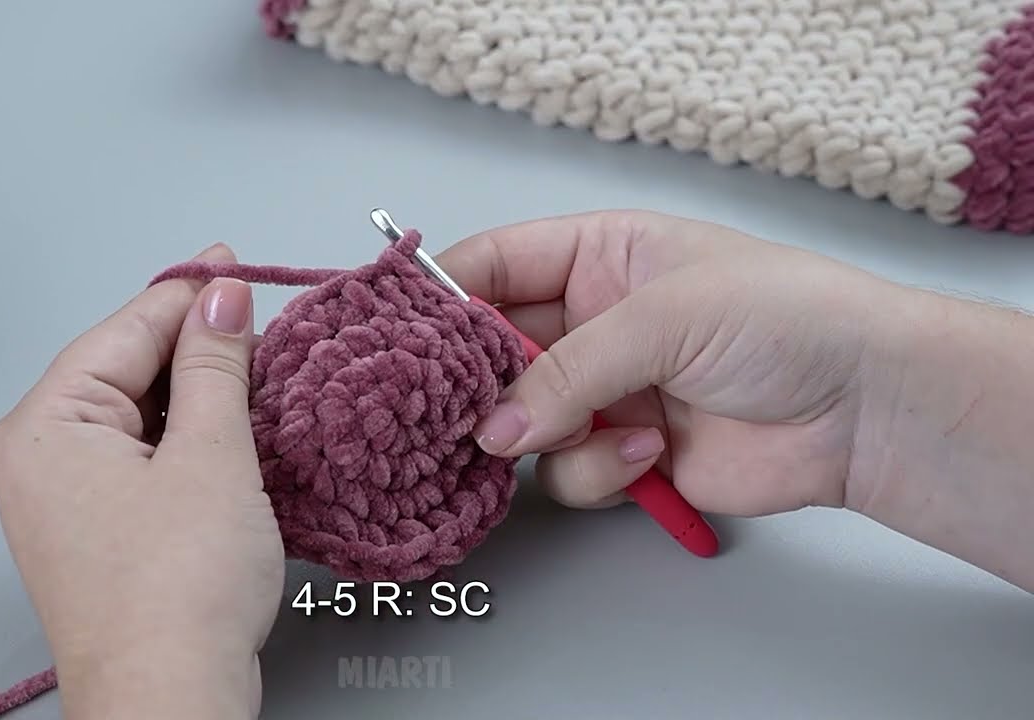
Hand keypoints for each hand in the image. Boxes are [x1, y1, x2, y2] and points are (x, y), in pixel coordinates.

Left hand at [0, 244, 283, 719]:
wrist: (170, 701)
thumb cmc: (180, 593)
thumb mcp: (213, 456)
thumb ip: (216, 365)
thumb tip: (221, 299)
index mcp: (46, 425)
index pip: (125, 329)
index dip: (188, 292)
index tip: (236, 265)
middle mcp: (40, 455)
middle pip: (126, 368)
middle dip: (194, 343)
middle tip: (259, 320)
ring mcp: (64, 497)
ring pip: (138, 413)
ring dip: (198, 392)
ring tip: (258, 372)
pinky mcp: (96, 530)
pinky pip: (141, 456)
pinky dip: (188, 436)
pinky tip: (233, 429)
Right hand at [435, 210, 894, 516]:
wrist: (865, 408)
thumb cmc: (784, 320)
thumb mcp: (664, 317)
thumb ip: (567, 370)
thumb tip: (492, 429)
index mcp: (599, 255)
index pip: (494, 265)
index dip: (443, 296)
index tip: (398, 335)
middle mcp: (591, 321)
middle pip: (492, 352)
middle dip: (480, 385)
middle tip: (460, 410)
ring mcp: (606, 391)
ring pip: (521, 422)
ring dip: (546, 434)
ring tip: (606, 428)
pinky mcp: (623, 455)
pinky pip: (565, 472)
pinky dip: (595, 471)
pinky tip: (649, 456)